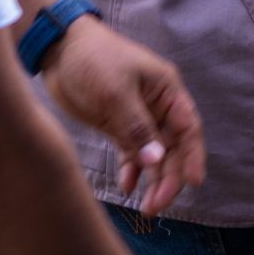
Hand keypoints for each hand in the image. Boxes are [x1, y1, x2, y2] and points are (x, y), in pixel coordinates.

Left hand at [40, 16, 206, 217]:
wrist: (61, 49)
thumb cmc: (95, 59)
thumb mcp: (116, 92)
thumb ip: (136, 127)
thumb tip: (156, 159)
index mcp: (166, 91)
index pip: (188, 127)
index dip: (193, 155)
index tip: (193, 182)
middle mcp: (157, 106)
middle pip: (172, 146)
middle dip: (169, 176)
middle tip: (157, 205)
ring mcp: (138, 116)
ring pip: (153, 153)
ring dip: (152, 178)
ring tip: (147, 205)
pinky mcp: (117, 124)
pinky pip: (131, 152)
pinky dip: (132, 169)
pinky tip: (127, 185)